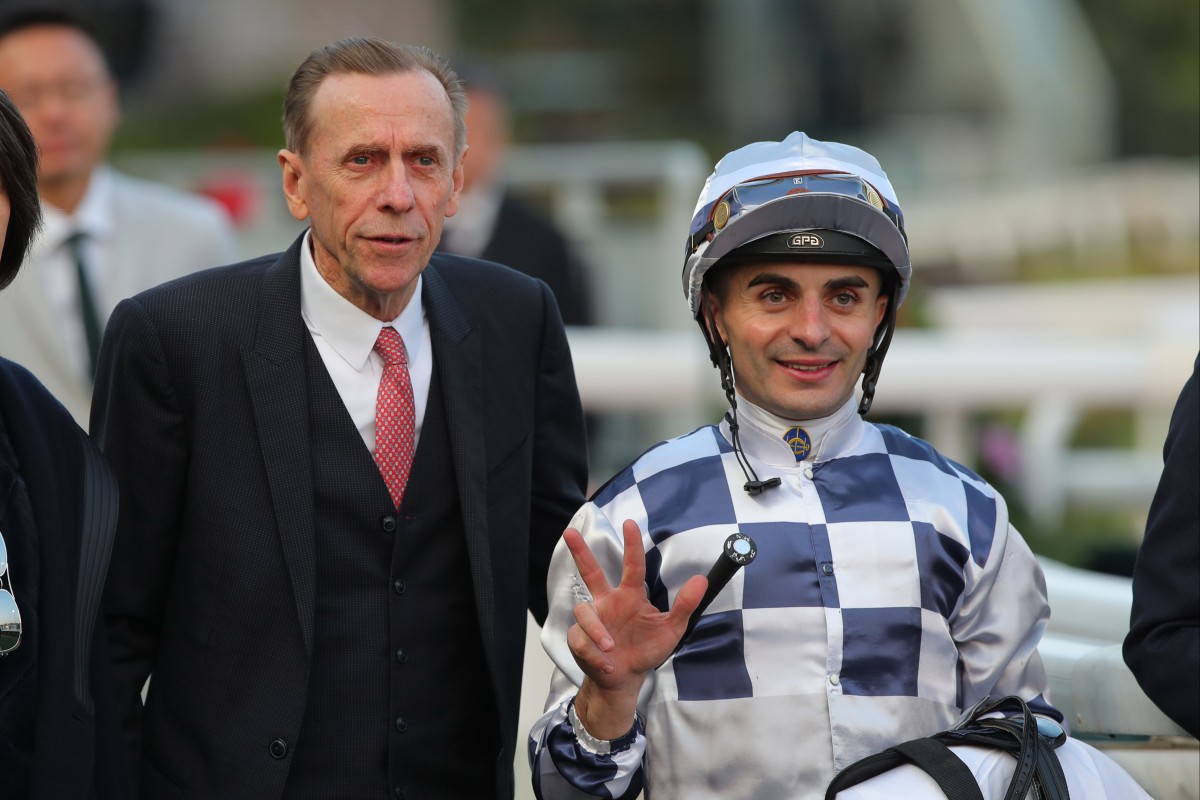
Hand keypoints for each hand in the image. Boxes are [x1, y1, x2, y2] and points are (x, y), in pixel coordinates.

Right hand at [564, 519, 706, 737]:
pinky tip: (607, 662)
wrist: (625, 679)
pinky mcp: (579, 637)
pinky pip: (581, 638)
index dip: (631, 545)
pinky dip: (595, 652)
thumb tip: (701, 580)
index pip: (632, 566)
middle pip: (591, 572)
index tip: (629, 523)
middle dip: (580, 552)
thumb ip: (684, 605)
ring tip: (612, 648)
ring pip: (584, 612)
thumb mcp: (671, 629)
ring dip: (597, 631)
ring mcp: (592, 619)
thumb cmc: (646, 650)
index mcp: (630, 596)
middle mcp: (608, 602)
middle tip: (569, 532)